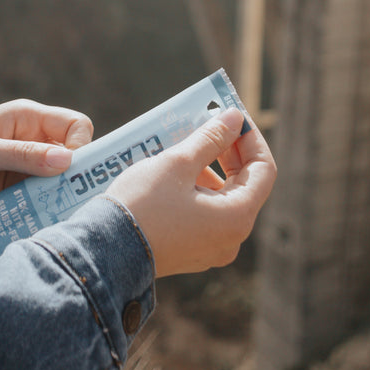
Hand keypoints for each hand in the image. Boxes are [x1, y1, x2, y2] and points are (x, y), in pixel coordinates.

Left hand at [0, 99, 93, 221]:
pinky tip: (41, 225)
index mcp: (28, 120)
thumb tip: (66, 159)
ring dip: (61, 200)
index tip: (70, 171)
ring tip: (56, 217)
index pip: (75, 126)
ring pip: (62, 185)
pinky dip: (46, 214)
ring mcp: (28, 172)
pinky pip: (43, 205)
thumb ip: (21, 154)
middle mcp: (34, 144)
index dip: (81, 146)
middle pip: (75, 159)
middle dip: (76, 179)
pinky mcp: (20, 196)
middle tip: (70, 201)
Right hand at [106, 108, 275, 277]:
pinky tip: (176, 172)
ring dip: (212, 169)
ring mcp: (213, 249)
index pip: (264, 170)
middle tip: (211, 124)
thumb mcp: (178, 163)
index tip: (233, 117)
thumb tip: (235, 117)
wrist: (105, 252)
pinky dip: (199, 189)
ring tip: (186, 145)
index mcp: (237, 217)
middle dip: (230, 152)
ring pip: (224, 199)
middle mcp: (232, 238)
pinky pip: (208, 214)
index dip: (251, 139)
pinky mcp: (193, 252)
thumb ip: (211, 138)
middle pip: (246, 185)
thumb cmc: (143, 205)